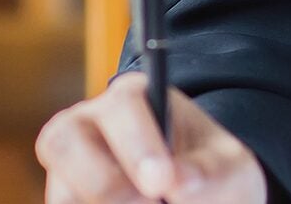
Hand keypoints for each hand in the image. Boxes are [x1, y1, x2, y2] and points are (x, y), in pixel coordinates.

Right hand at [37, 74, 264, 203]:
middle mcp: (87, 125)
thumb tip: (178, 181)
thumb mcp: (229, 169)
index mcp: (134, 97)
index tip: (163, 181)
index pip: (122, 107)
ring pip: (61, 193)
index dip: (138, 145)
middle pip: (63, 142)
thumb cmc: (211, 175)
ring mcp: (66, 166)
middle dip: (107, 184)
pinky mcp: (62, 199)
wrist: (200, 200)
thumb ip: (209, 173)